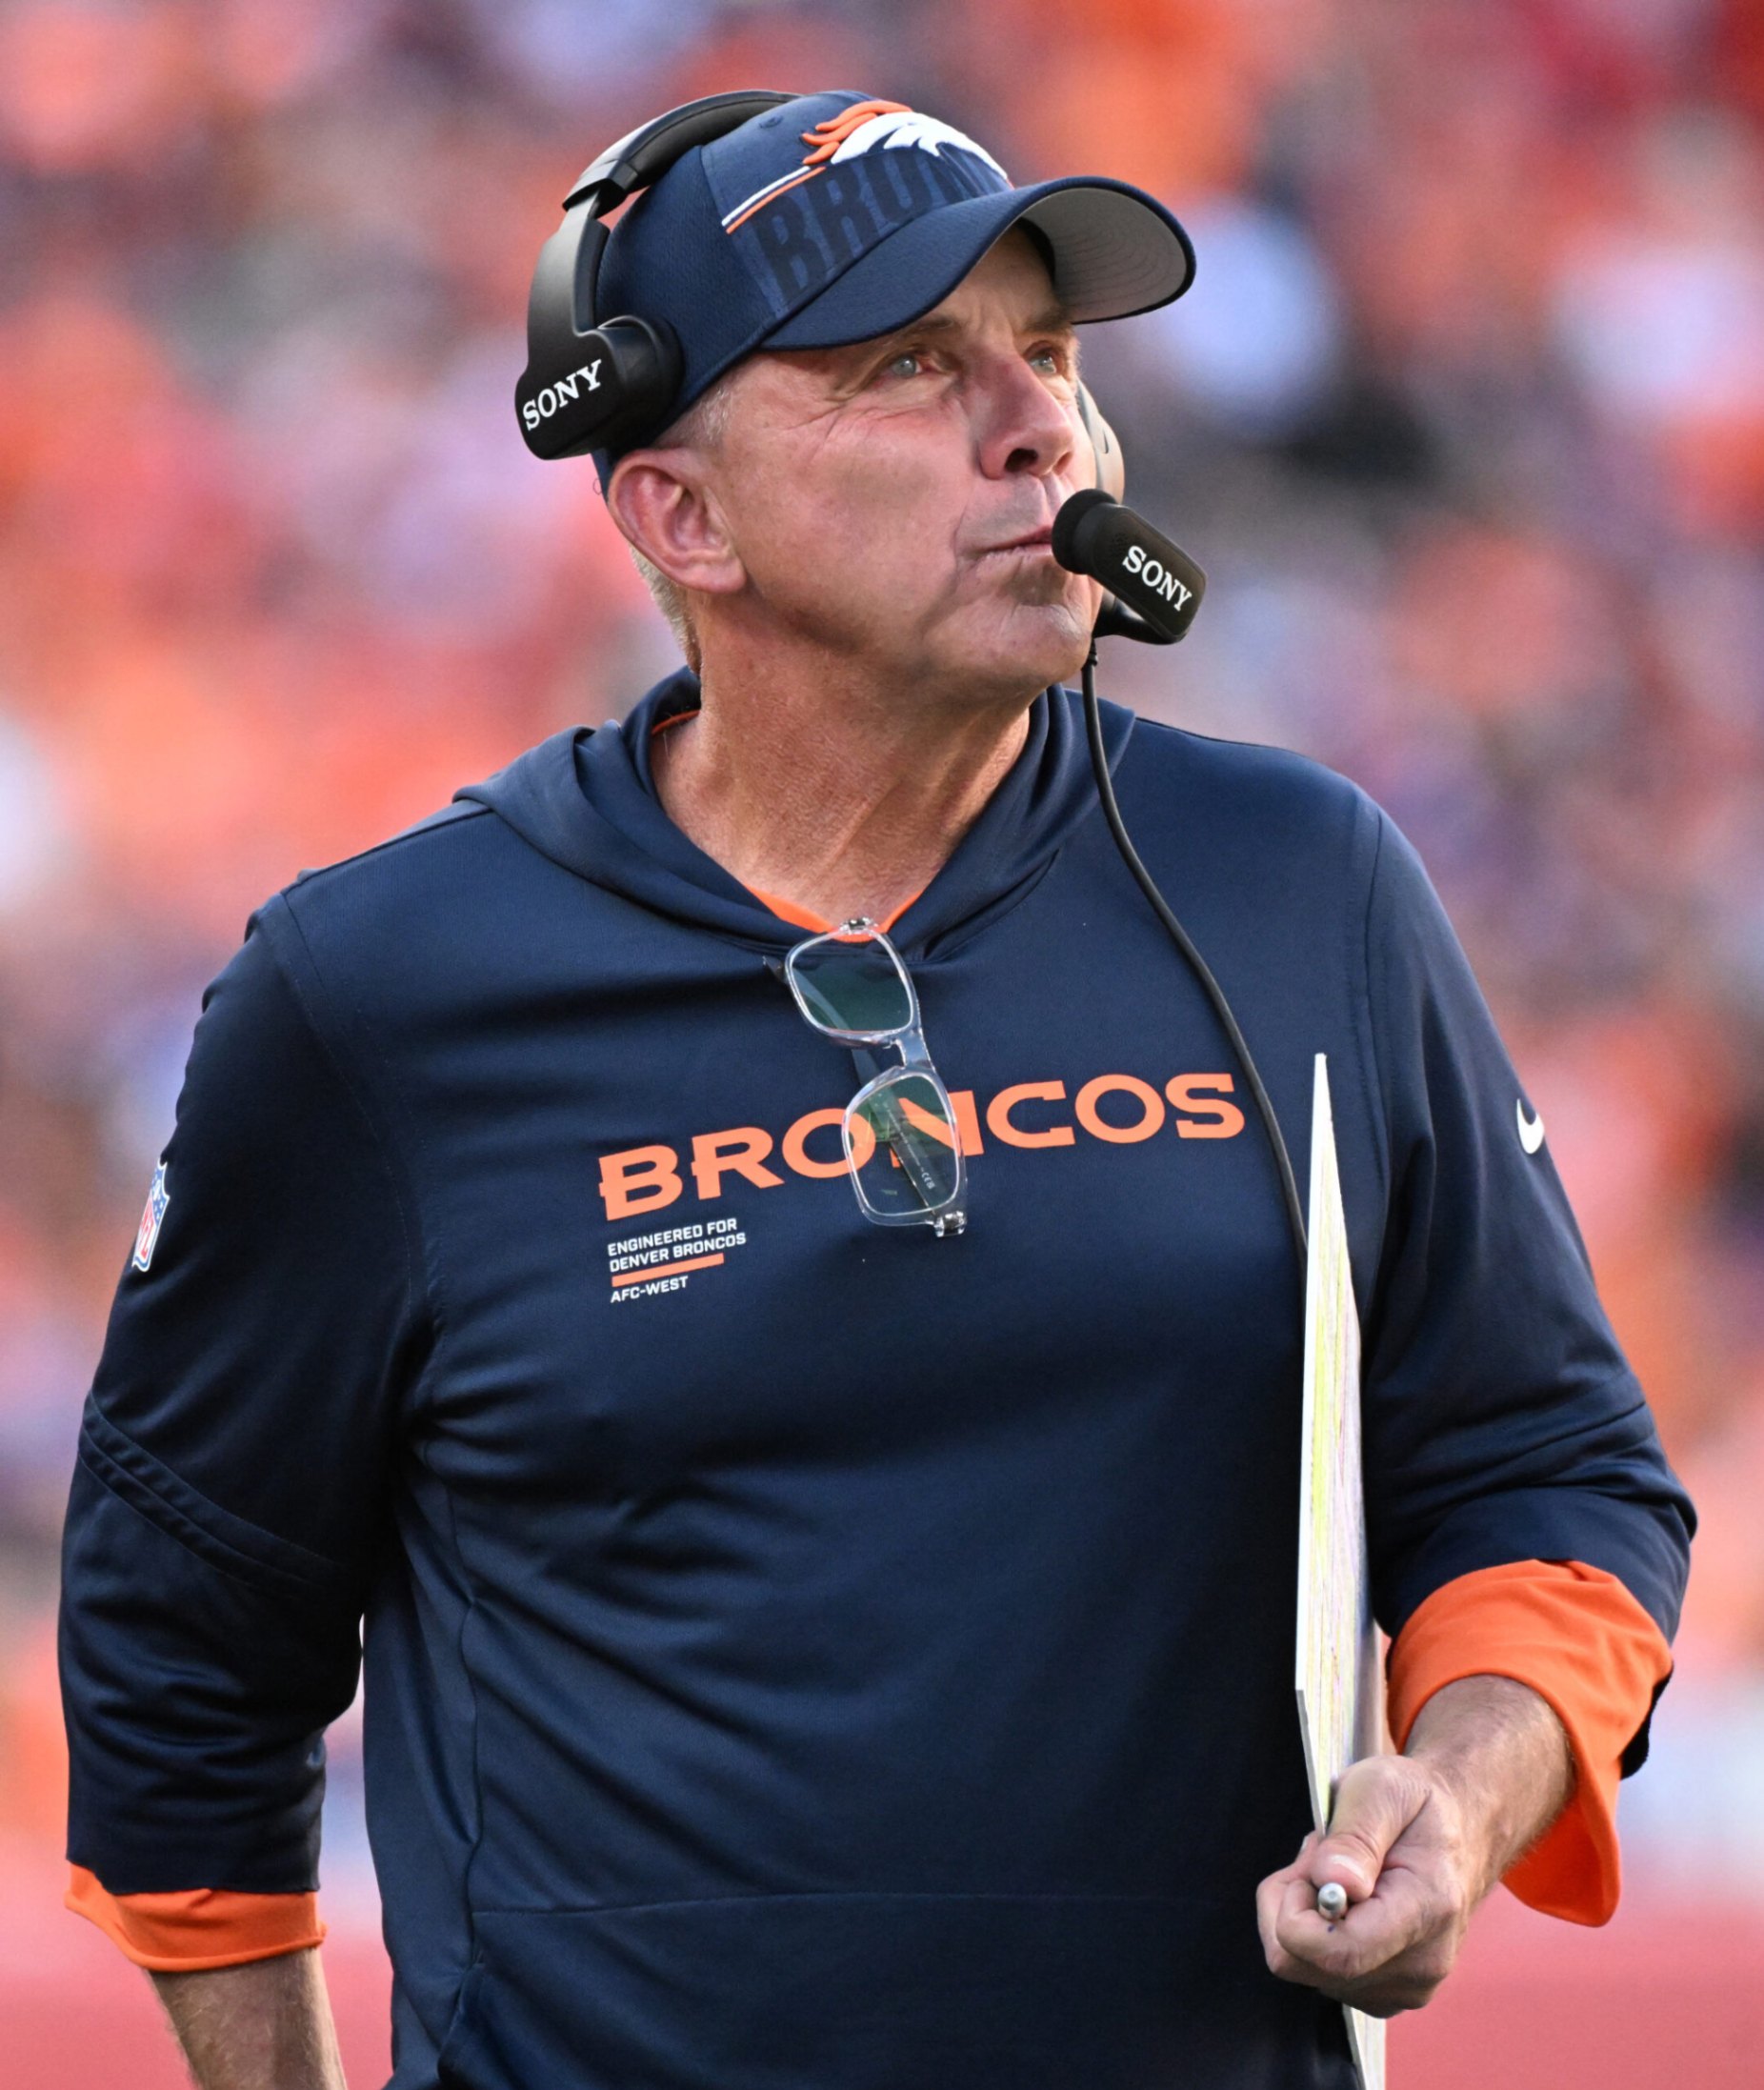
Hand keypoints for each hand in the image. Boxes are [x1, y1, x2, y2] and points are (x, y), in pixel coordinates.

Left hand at [1256, 1675, 1572, 2017]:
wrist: (1465, 1822)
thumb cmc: (1420, 1798)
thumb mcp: (1383, 1785)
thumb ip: (1352, 1834)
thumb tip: (1327, 1885)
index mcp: (1425, 1912)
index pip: (1331, 1951)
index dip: (1290, 1913)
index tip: (1300, 1863)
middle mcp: (1422, 1967)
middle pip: (1303, 1964)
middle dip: (1295, 1902)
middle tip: (1324, 1851)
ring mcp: (1408, 1988)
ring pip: (1307, 1972)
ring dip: (1307, 1913)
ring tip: (1340, 1867)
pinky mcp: (1392, 1993)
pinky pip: (1322, 1976)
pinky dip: (1319, 1931)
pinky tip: (1345, 1894)